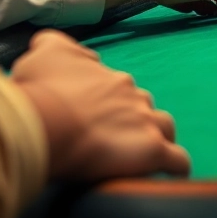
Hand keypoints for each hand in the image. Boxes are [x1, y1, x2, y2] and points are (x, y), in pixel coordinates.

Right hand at [11, 30, 190, 180]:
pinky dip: (175, 166)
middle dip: (129, 119)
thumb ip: (51, 45)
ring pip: (164, 126)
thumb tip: (52, 43)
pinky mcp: (152, 150)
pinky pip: (177, 160)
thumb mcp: (39, 57)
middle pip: (140, 105)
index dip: (105, 102)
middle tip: (104, 139)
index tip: (89, 115)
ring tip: (138, 154)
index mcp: (110, 78)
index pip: (117, 87)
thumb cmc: (39, 92)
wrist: (43, 122)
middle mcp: (133, 95)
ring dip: (155, 137)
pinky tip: (167, 174)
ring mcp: (146, 122)